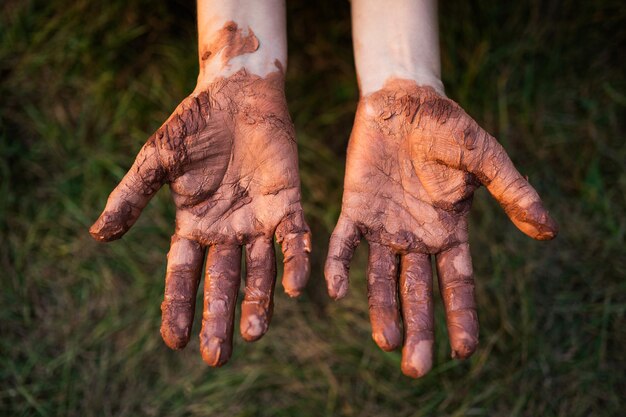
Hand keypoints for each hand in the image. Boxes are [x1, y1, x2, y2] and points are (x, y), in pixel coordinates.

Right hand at [90, 68, 310, 366]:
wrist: (236, 95)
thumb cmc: (193, 124)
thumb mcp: (156, 160)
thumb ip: (131, 197)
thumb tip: (97, 235)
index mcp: (193, 224)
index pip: (183, 274)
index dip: (178, 305)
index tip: (176, 339)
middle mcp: (226, 231)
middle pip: (221, 281)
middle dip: (218, 317)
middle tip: (217, 357)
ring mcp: (258, 220)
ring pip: (259, 270)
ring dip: (258, 301)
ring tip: (254, 332)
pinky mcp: (287, 204)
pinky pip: (293, 239)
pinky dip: (294, 262)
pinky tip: (294, 289)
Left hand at [324, 80, 556, 377]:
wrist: (405, 102)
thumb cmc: (449, 129)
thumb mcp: (486, 160)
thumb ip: (512, 193)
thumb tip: (549, 230)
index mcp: (448, 231)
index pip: (457, 283)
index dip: (460, 315)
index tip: (463, 350)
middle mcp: (415, 238)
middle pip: (418, 292)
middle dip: (418, 328)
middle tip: (415, 369)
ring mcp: (384, 227)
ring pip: (381, 278)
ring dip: (381, 310)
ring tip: (385, 342)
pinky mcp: (355, 210)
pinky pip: (345, 244)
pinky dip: (340, 266)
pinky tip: (337, 291)